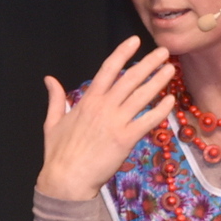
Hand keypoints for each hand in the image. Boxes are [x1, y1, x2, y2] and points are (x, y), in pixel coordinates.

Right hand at [36, 36, 175, 200]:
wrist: (66, 179)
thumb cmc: (58, 153)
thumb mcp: (52, 122)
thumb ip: (55, 98)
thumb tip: (49, 79)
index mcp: (87, 100)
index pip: (108, 69)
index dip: (122, 53)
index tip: (135, 41)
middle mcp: (104, 107)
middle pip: (130, 79)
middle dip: (148, 63)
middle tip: (163, 51)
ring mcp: (116, 122)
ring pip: (141, 96)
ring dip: (158, 81)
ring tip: (170, 69)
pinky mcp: (126, 139)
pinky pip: (147, 121)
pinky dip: (160, 110)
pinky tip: (170, 101)